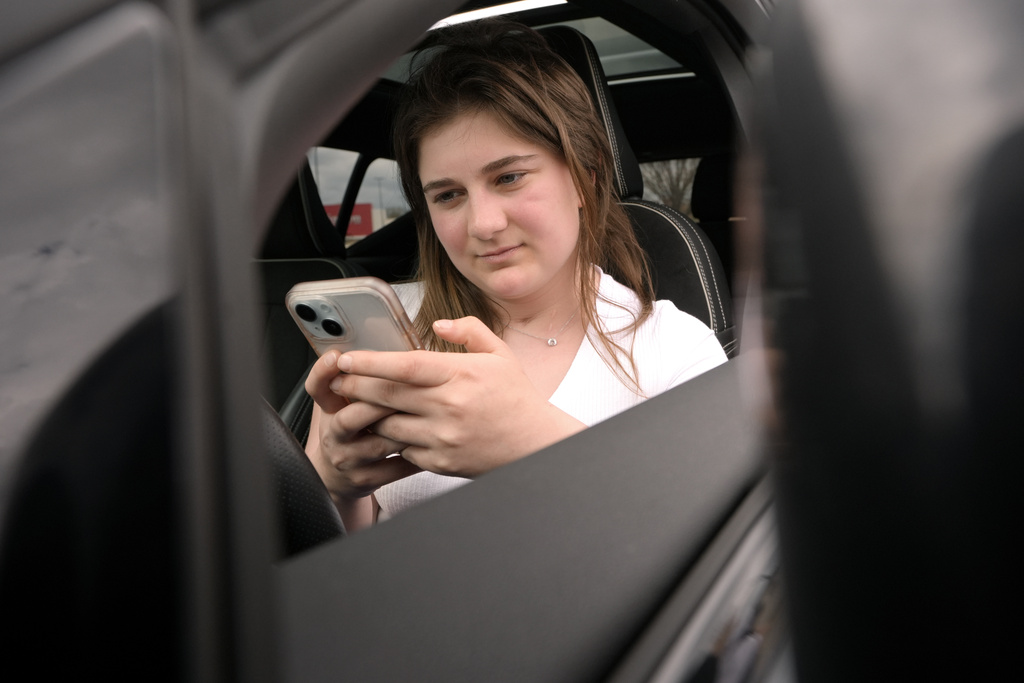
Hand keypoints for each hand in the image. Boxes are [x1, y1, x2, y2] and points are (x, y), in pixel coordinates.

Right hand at [304, 351, 420, 505]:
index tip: (337, 356)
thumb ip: (358, 377)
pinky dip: (416, 456)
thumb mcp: (343, 401)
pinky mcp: (366, 479)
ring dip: (403, 429)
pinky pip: (395, 468)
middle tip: (405, 387)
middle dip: (377, 401)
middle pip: (349, 417)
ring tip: (428, 416)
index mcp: (330, 409)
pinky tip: (434, 443)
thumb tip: (382, 345)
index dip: (324, 371)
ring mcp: (349, 459)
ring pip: (377, 443)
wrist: (339, 476)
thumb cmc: (352, 430)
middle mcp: (335, 434)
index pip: (318, 387)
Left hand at [331, 317, 585, 476]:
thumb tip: (437, 325)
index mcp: (462, 374)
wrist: (535, 444)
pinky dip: (392, 439)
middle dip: (356, 386)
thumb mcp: (500, 354)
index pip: (405, 365)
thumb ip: (469, 331)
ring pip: (389, 425)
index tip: (346, 359)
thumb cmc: (517, 399)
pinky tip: (389, 429)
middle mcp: (450, 406)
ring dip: (370, 415)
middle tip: (339, 380)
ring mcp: (444, 437)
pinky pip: (403, 449)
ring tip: (358, 404)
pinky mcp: (441, 461)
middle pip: (388, 395)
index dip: (369, 362)